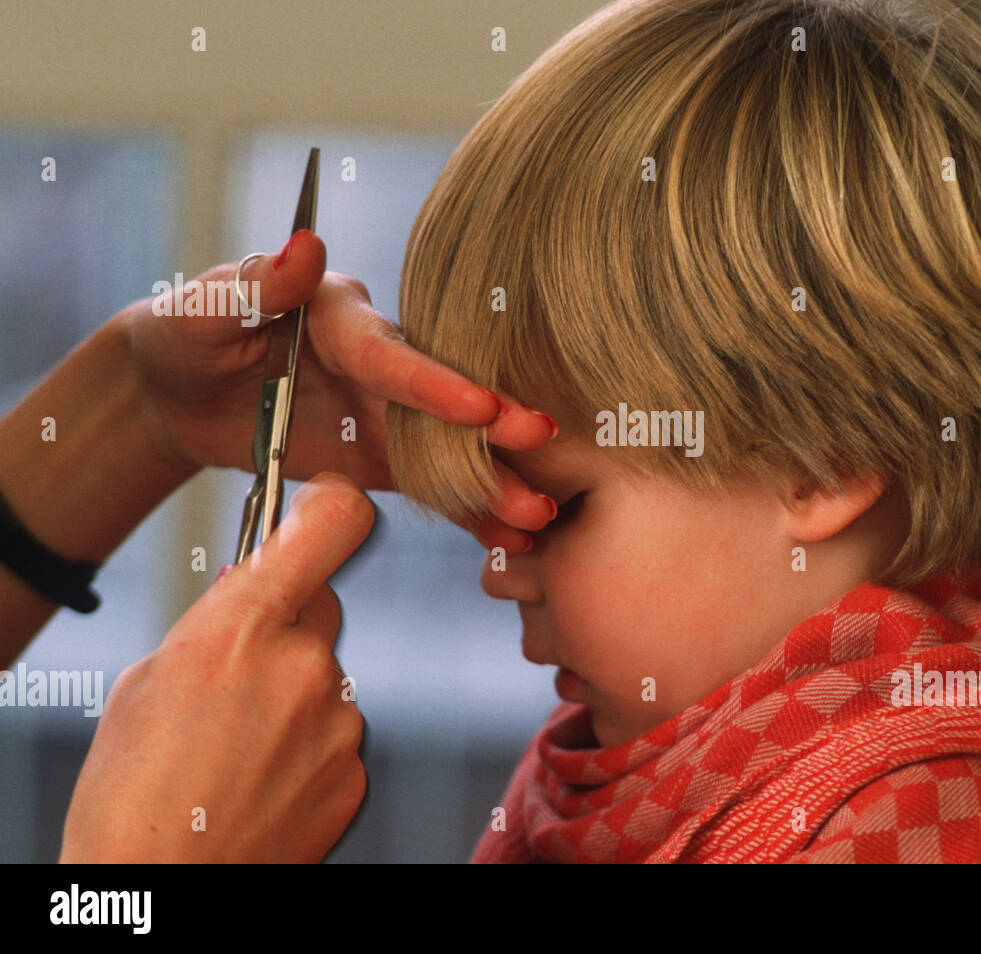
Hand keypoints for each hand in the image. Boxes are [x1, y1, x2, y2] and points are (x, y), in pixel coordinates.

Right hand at [60, 473, 374, 862]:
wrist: (159, 889)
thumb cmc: (133, 791)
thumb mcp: (150, 678)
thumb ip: (216, 620)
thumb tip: (252, 586)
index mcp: (242, 627)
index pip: (331, 525)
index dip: (332, 506)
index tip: (325, 505)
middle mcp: (304, 665)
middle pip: (322, 608)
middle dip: (289, 627)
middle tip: (240, 673)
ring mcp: (338, 721)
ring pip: (326, 676)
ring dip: (294, 695)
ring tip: (238, 747)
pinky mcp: (354, 771)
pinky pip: (337, 732)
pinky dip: (308, 745)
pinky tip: (262, 777)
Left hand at [119, 230, 557, 546]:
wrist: (177, 395)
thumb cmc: (186, 335)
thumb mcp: (202, 309)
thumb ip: (254, 287)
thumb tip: (305, 247)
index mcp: (341, 318)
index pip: (389, 353)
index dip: (433, 382)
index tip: (480, 405)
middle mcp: (380, 364)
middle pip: (441, 400)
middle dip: (493, 424)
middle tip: (539, 441)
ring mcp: (387, 415)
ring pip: (449, 450)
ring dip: (493, 481)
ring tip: (534, 515)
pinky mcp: (383, 460)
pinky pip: (431, 489)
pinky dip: (467, 515)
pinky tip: (507, 540)